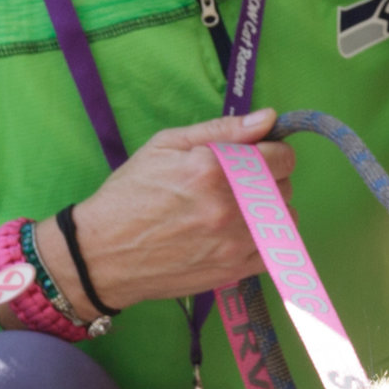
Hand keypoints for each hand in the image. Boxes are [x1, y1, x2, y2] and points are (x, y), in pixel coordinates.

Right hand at [37, 110, 294, 317]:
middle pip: (284, 187)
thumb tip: (269, 118)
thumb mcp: (166, 145)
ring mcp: (235, 242)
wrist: (103, 254)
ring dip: (270, 210)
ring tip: (238, 208)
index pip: (281, 157)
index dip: (272, 152)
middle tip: (239, 183)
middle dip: (268, 179)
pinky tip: (238, 232)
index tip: (257, 156)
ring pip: (285, 219)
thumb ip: (222, 130)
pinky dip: (265, 238)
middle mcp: (231, 206)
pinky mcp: (235, 269)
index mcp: (215, 169)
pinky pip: (275, 249)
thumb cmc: (131, 193)